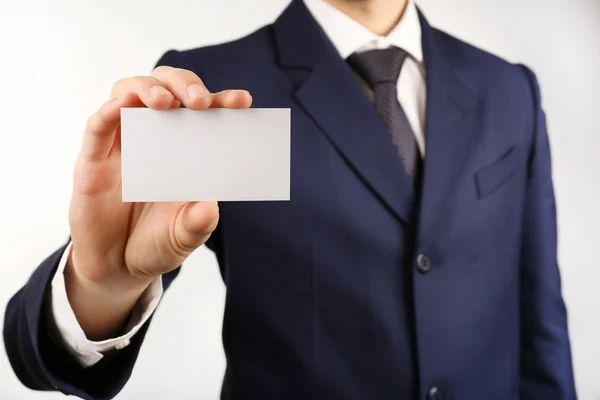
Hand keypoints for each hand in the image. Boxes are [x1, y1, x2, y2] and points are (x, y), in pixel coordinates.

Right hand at [65, 66, 250, 337]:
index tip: (241, 101)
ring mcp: (123, 146)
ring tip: (164, 102)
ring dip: (147, 89)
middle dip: (184, 84)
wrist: (117, 267)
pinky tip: (122, 106)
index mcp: (185, 151)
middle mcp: (155, 140)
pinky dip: (109, 111)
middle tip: (200, 101)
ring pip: (129, 94)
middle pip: (166, 89)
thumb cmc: (157, 243)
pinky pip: (97, 127)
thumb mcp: (184, 238)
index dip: (222, 103)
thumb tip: (210, 208)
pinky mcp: (93, 160)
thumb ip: (197, 224)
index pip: (204, 115)